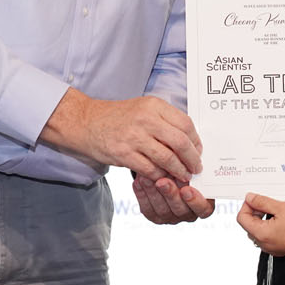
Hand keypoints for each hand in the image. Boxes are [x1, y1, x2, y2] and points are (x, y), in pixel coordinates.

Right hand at [41, 88, 202, 181]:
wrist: (87, 123)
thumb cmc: (118, 117)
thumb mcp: (143, 108)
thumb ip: (164, 120)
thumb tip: (190, 141)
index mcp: (154, 105)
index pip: (185, 124)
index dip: (196, 141)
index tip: (198, 151)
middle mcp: (146, 119)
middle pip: (180, 142)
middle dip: (192, 159)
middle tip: (196, 168)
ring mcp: (134, 137)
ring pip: (168, 159)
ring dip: (179, 171)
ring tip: (183, 176)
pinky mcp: (124, 154)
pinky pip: (151, 170)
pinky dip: (160, 176)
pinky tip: (164, 178)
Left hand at [131, 174, 214, 223]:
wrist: (168, 170)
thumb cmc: (185, 168)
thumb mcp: (191, 166)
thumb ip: (191, 168)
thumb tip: (189, 159)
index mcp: (203, 204)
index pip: (204, 209)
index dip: (195, 201)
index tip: (187, 190)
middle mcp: (188, 213)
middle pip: (181, 210)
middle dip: (170, 194)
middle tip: (162, 181)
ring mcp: (170, 216)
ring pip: (162, 210)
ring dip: (154, 192)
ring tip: (146, 177)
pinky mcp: (154, 215)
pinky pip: (147, 209)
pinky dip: (142, 195)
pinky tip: (139, 182)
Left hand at [236, 192, 284, 255]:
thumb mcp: (281, 207)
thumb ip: (262, 202)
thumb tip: (250, 198)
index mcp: (262, 235)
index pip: (242, 219)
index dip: (246, 206)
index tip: (253, 199)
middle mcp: (265, 245)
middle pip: (249, 226)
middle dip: (254, 212)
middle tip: (265, 203)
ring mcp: (272, 248)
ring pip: (258, 231)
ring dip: (261, 219)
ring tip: (274, 210)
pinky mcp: (280, 249)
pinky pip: (267, 237)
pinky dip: (269, 226)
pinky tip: (280, 219)